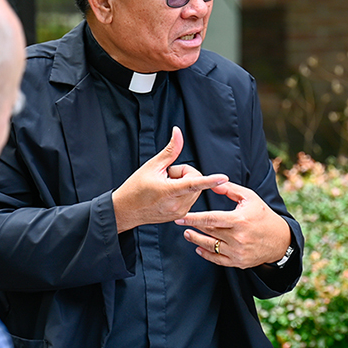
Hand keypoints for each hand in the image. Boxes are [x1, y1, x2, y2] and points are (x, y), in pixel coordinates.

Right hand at [112, 126, 227, 232]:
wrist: (125, 210)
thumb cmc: (135, 188)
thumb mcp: (152, 165)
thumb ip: (170, 150)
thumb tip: (178, 132)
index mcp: (168, 191)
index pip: (193, 183)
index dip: (210, 180)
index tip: (223, 178)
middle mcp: (177, 204)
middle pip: (196, 181)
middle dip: (186, 174)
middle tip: (168, 176)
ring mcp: (179, 211)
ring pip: (196, 190)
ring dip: (185, 184)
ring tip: (166, 185)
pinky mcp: (181, 215)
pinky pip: (191, 198)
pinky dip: (184, 192)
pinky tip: (169, 194)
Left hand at [175, 183, 291, 268]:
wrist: (280, 240)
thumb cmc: (264, 216)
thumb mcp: (250, 198)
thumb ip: (230, 190)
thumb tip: (212, 184)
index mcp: (240, 220)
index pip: (211, 219)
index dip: (193, 218)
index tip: (181, 217)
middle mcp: (238, 237)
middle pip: (208, 232)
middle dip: (192, 227)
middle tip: (180, 222)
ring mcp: (238, 251)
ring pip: (210, 246)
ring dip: (196, 240)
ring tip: (187, 234)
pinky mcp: (239, 262)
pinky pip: (217, 259)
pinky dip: (206, 254)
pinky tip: (198, 248)